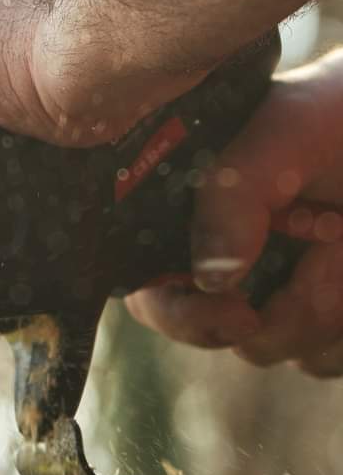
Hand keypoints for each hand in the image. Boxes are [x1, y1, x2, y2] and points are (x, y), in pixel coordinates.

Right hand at [126, 48, 342, 374]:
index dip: (182, 314)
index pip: (150, 291)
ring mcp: (271, 293)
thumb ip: (230, 196)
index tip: (239, 311)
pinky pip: (324, 357)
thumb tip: (212, 279)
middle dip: (281, 307)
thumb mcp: (279, 137)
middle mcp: (218, 261)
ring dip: (325, 304)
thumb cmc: (330, 117)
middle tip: (326, 262)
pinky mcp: (320, 320)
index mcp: (183, 217)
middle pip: (218, 331)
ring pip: (279, 348)